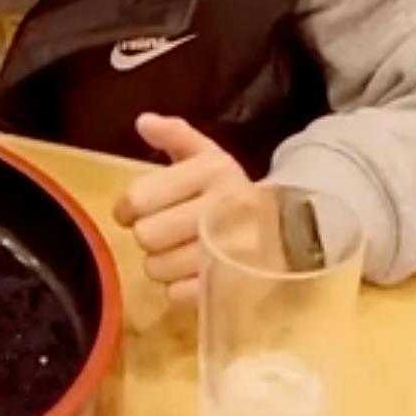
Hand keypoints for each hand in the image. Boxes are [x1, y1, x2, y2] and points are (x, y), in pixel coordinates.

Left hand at [112, 113, 249, 305]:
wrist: (287, 236)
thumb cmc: (234, 196)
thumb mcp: (210, 158)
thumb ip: (176, 136)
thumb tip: (143, 120)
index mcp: (213, 172)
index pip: (138, 198)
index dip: (128, 208)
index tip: (138, 210)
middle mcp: (222, 209)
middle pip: (146, 235)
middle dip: (149, 235)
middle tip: (167, 232)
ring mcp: (229, 252)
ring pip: (156, 268)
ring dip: (162, 264)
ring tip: (182, 252)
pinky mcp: (231, 287)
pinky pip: (176, 294)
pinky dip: (180, 288)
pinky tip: (196, 273)